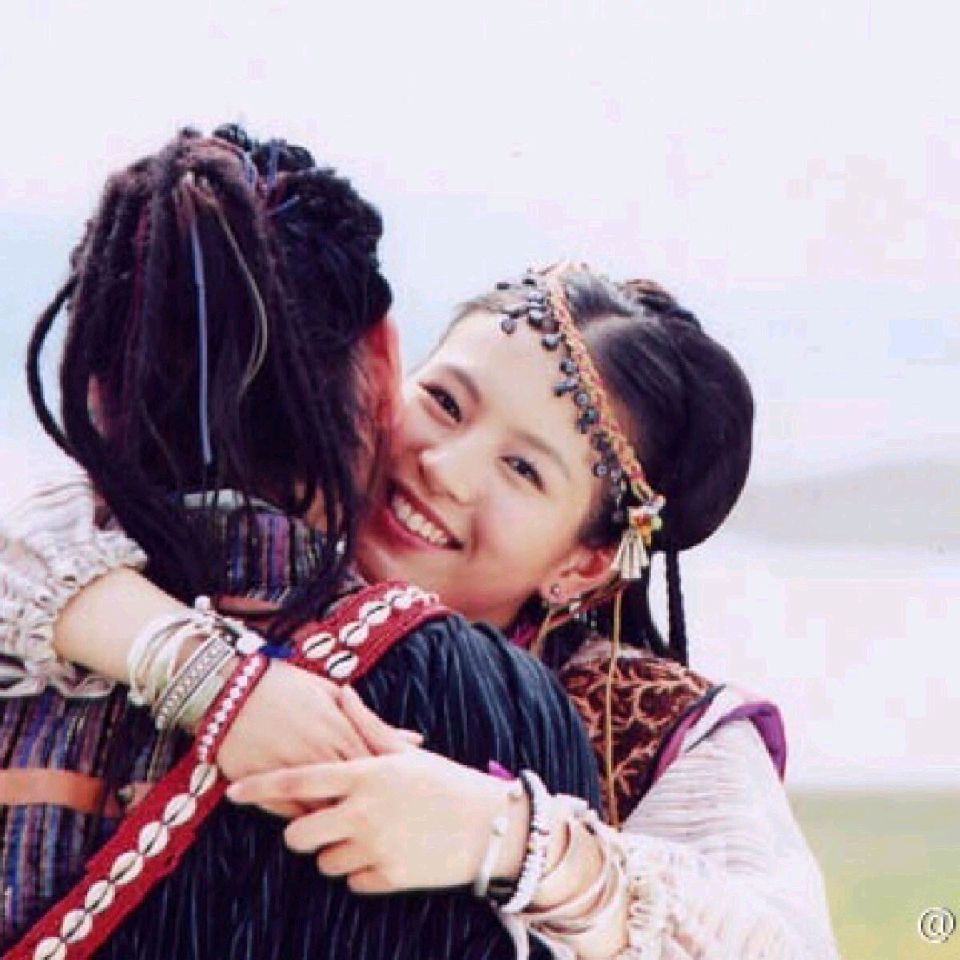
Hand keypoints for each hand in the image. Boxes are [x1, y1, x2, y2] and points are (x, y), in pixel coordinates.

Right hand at [216, 663, 420, 815]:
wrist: (231, 686)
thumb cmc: (286, 686)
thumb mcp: (331, 695)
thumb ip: (373, 722)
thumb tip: (416, 739)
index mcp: (340, 729)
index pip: (375, 769)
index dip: (388, 789)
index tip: (399, 801)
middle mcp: (319, 751)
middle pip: (353, 794)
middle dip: (367, 810)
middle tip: (381, 825)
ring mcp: (291, 769)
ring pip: (323, 809)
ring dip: (336, 822)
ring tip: (349, 832)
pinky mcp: (264, 782)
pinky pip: (289, 812)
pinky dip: (303, 820)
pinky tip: (314, 827)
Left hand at [226, 729, 528, 893]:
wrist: (493, 827)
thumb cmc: (447, 783)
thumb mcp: (405, 755)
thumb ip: (365, 725)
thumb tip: (341, 690)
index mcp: (366, 774)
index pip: (299, 780)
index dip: (262, 787)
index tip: (233, 792)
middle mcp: (363, 811)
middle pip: (299, 833)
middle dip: (302, 832)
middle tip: (318, 824)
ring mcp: (375, 847)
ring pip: (324, 861)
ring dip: (334, 852)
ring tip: (363, 836)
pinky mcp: (389, 878)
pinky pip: (352, 882)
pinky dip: (361, 871)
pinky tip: (384, 854)